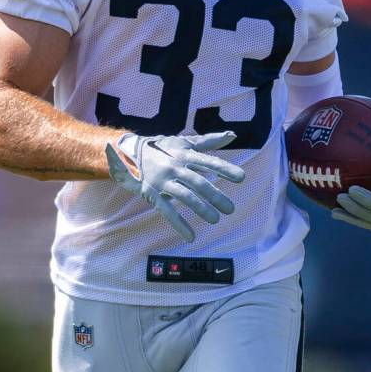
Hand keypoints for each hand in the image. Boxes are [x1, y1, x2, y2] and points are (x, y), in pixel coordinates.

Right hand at [105, 131, 244, 241]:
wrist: (129, 152)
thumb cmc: (163, 148)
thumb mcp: (185, 142)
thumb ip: (209, 141)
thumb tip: (232, 135)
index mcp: (185, 154)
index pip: (208, 162)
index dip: (224, 169)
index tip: (241, 178)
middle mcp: (175, 166)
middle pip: (198, 182)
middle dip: (215, 196)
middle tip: (230, 209)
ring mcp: (163, 181)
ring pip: (184, 196)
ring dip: (200, 208)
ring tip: (215, 219)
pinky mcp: (152, 193)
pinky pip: (167, 211)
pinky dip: (179, 224)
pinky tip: (191, 236)